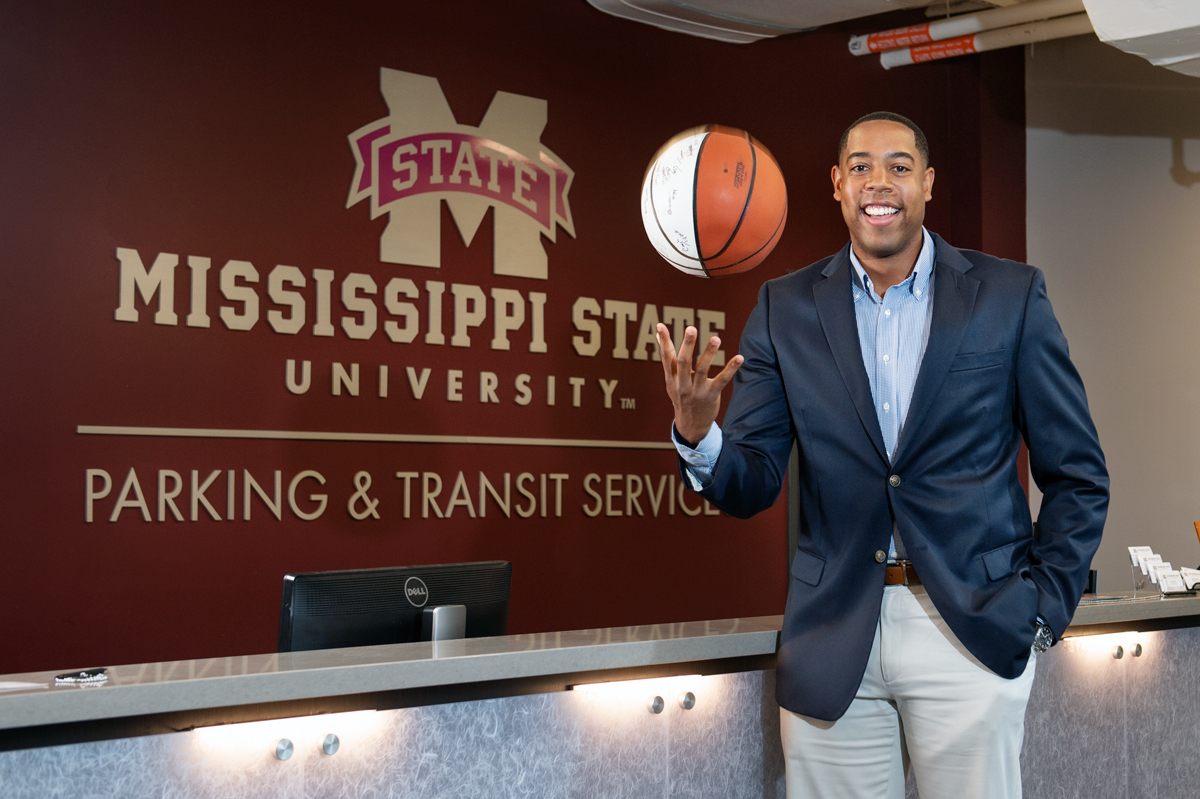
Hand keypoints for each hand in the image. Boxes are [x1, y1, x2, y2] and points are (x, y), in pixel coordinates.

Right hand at [656, 323, 743, 443]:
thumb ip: (668, 358)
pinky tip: (739, 358)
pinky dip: (731, 369)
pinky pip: (722, 380)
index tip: (660, 325)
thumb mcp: (671, 379)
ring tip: (716, 338)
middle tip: (691, 329)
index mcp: (671, 378)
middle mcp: (682, 384)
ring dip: (709, 353)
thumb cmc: (681, 396)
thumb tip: (659, 335)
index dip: (663, 341)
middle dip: (687, 345)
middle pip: (683, 362)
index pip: (666, 357)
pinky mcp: (711, 395)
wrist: (691, 425)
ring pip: (702, 369)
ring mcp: (697, 390)